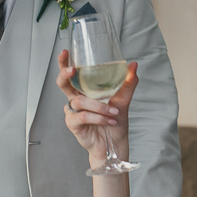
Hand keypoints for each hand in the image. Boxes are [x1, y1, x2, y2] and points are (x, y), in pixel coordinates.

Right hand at [55, 49, 138, 165]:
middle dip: (65, 74)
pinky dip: (98, 117)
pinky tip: (108, 120)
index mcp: (84, 91)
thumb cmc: (115, 122)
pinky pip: (83, 116)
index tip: (66, 52)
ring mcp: (73, 112)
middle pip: (62, 84)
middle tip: (72, 70)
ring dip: (99, 106)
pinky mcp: (73, 124)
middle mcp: (76, 100)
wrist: (114, 144)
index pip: (72, 74)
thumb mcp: (124, 100)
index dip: (64, 63)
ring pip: (79, 101)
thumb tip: (133, 65)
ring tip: (114, 112)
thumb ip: (127, 82)